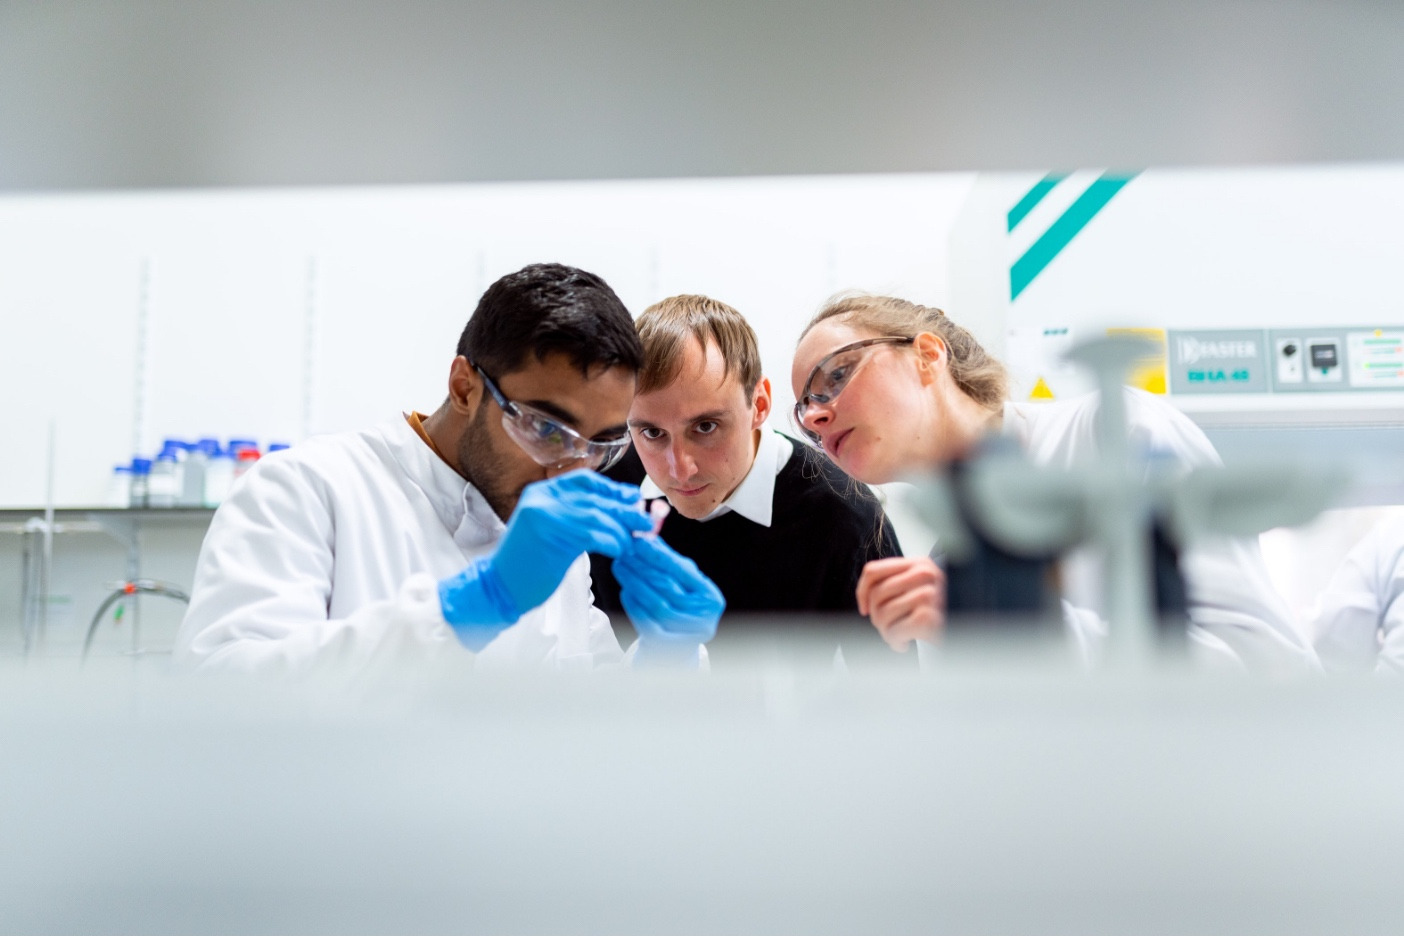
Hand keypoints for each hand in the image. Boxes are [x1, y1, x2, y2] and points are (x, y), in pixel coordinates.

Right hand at [440, 471, 650, 640]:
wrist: (499, 587)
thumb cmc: (527, 564)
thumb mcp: (549, 530)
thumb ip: (575, 517)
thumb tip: (615, 510)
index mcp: (540, 493)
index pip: (583, 480)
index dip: (611, 489)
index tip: (632, 498)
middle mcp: (541, 499)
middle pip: (594, 497)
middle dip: (624, 509)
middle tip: (646, 520)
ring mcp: (544, 515)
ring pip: (596, 515)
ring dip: (621, 528)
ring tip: (634, 540)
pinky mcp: (551, 536)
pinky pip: (592, 533)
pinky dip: (611, 540)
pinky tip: (619, 549)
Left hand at [612, 535, 723, 664]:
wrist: (674, 649)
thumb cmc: (679, 608)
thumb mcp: (681, 584)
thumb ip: (668, 561)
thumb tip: (648, 535)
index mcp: (710, 597)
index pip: (683, 571)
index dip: (659, 554)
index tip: (639, 540)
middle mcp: (703, 617)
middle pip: (668, 587)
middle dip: (643, 566)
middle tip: (623, 552)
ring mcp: (686, 634)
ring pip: (656, 603)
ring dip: (634, 582)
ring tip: (620, 567)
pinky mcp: (667, 645)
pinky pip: (646, 621)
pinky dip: (633, 604)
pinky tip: (625, 590)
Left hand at [856, 556, 945, 652]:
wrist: (969, 635)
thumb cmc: (940, 615)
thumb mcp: (920, 589)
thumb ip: (898, 584)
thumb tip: (865, 597)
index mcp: (920, 563)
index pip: (873, 571)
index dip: (862, 592)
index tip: (865, 610)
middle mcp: (925, 574)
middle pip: (876, 595)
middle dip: (877, 618)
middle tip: (888, 629)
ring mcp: (929, 594)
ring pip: (883, 614)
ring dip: (886, 633)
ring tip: (897, 638)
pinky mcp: (930, 617)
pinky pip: (894, 631)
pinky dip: (895, 642)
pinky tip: (904, 644)